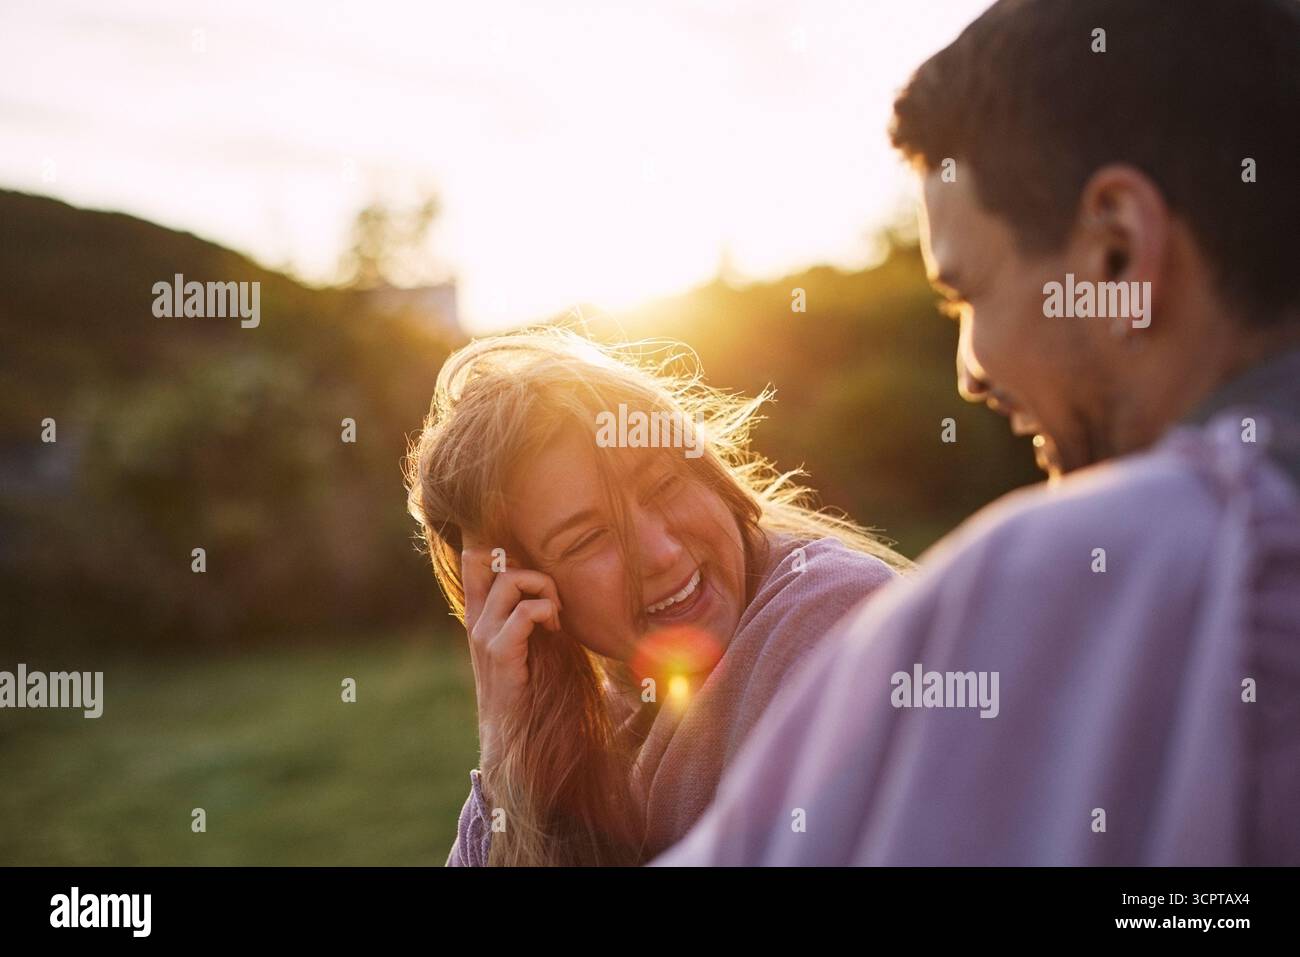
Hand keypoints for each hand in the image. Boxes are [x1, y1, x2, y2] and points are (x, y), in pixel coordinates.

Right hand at [460, 534, 562, 775]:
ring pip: (510, 579)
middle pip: (486, 557)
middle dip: (526, 563)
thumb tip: (558, 578)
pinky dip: (546, 613)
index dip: (498, 546)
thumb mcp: (527, 637)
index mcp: (479, 611)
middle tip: (547, 594)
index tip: (532, 567)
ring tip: (554, 616)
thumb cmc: (529, 681)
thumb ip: (531, 608)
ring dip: (544, 589)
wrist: (511, 733)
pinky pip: (524, 612)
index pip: (473, 558)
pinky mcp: (499, 653)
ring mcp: (483, 634)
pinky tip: (554, 631)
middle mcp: (476, 617)